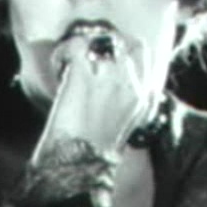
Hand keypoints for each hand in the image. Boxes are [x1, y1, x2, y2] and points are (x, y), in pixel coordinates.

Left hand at [32, 31, 153, 161]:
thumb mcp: (131, 124)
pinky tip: (61, 60)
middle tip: (88, 52)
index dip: (126, 44)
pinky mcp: (82, 74)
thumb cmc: (100, 148)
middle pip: (118, 42)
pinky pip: (75, 47)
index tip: (112, 48)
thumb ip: (139, 101)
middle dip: (102, 44)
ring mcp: (106, 76)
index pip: (142, 50)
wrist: (78, 163)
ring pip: (95, 42)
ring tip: (71, 58)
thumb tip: (145, 88)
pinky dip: (66, 50)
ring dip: (82, 47)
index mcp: (142, 95)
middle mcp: (128, 81)